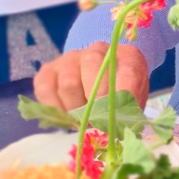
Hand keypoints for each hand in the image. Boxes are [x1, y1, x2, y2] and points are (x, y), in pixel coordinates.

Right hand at [33, 42, 149, 110]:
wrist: (99, 81)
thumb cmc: (119, 92)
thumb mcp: (132, 100)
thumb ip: (127, 110)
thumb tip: (117, 128)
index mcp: (128, 57)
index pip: (128, 72)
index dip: (120, 97)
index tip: (116, 117)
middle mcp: (98, 51)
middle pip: (93, 69)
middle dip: (95, 102)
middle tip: (97, 119)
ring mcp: (71, 58)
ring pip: (69, 83)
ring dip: (76, 108)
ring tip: (83, 118)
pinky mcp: (49, 69)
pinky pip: (46, 89)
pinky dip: (56, 108)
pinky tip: (66, 114)